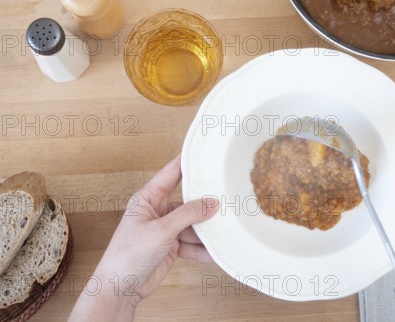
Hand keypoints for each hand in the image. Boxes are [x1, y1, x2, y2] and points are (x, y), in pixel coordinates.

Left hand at [69, 155, 218, 321]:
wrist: (119, 290)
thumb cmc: (127, 256)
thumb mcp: (161, 231)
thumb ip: (188, 215)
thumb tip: (211, 203)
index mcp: (148, 198)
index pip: (171, 173)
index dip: (187, 162)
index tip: (203, 152)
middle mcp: (157, 211)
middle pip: (187, 201)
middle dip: (205, 203)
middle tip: (226, 197)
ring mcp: (165, 229)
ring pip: (193, 224)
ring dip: (206, 230)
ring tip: (224, 230)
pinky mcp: (171, 247)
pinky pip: (192, 243)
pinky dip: (202, 249)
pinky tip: (215, 252)